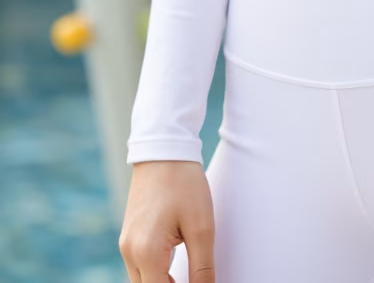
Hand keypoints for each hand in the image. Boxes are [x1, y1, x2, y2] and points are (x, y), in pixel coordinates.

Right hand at [119, 159, 214, 282]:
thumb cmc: (184, 183)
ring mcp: (126, 243)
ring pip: (141, 281)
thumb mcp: (201, 227)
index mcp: (147, 252)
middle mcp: (129, 252)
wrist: (164, 149)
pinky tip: (175, 264)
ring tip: (187, 275)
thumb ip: (202, 268)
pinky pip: (139, 266)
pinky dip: (155, 272)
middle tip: (196, 279)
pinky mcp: (128, 235)